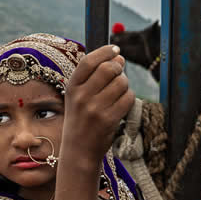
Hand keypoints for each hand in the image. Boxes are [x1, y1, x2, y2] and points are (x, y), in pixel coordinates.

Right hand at [61, 45, 134, 164]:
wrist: (78, 150)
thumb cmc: (80, 119)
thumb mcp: (77, 97)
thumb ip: (93, 77)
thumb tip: (119, 57)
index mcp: (71, 88)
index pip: (88, 61)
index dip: (104, 52)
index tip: (115, 49)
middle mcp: (81, 97)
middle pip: (109, 69)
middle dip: (118, 68)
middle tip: (118, 73)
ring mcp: (95, 109)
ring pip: (121, 83)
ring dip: (125, 85)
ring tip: (117, 93)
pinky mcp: (109, 119)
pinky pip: (128, 98)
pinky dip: (129, 99)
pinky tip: (121, 105)